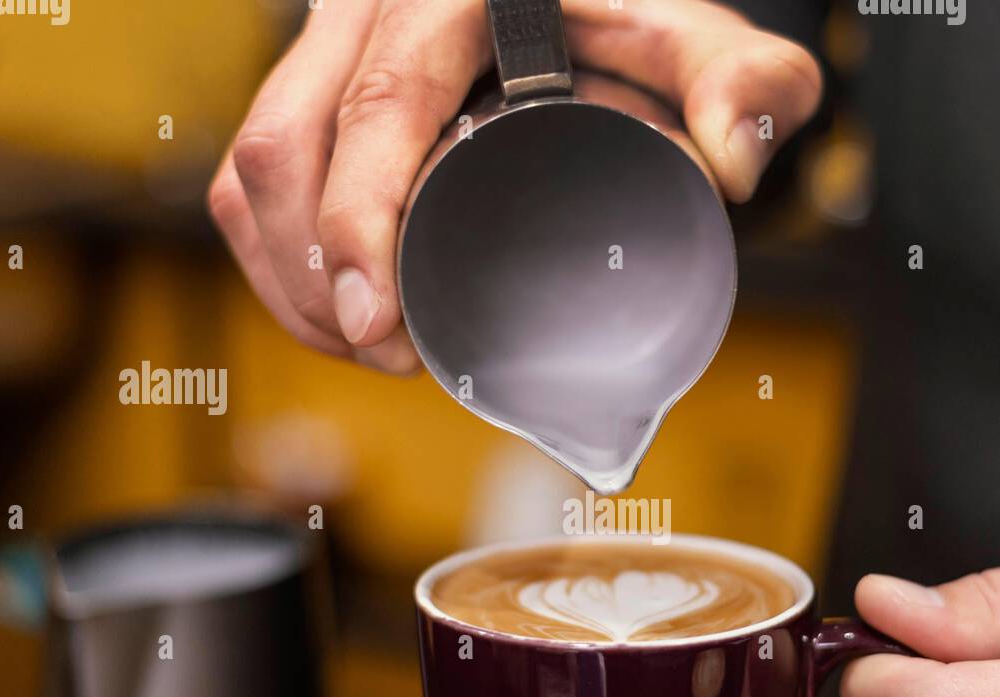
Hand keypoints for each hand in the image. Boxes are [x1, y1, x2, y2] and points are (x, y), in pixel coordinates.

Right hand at [207, 0, 821, 371]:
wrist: (596, 13)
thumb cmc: (646, 32)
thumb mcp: (708, 52)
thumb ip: (747, 89)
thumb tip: (731, 162)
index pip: (377, 105)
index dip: (357, 226)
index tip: (380, 326)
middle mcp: (375, 6)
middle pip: (285, 144)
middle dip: (314, 277)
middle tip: (388, 357)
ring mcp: (333, 44)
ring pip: (252, 165)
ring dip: (287, 277)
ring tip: (367, 348)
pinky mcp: (316, 86)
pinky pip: (252, 173)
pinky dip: (274, 256)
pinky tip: (328, 311)